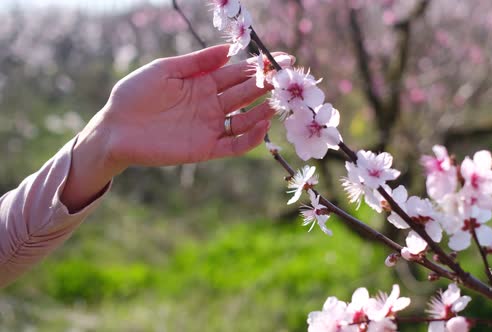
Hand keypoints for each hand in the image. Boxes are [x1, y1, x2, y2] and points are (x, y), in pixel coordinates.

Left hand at [105, 43, 276, 168]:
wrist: (115, 128)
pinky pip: (233, 144)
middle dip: (267, 85)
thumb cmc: (134, 94)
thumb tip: (229, 49)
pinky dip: (250, 137)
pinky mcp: (205, 148)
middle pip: (246, 94)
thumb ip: (197, 62)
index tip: (281, 59)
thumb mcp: (165, 69)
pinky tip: (261, 126)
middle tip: (287, 79)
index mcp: (203, 82)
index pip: (238, 72)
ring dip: (263, 111)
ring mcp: (209, 126)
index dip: (259, 66)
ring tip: (278, 102)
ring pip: (245, 119)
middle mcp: (211, 104)